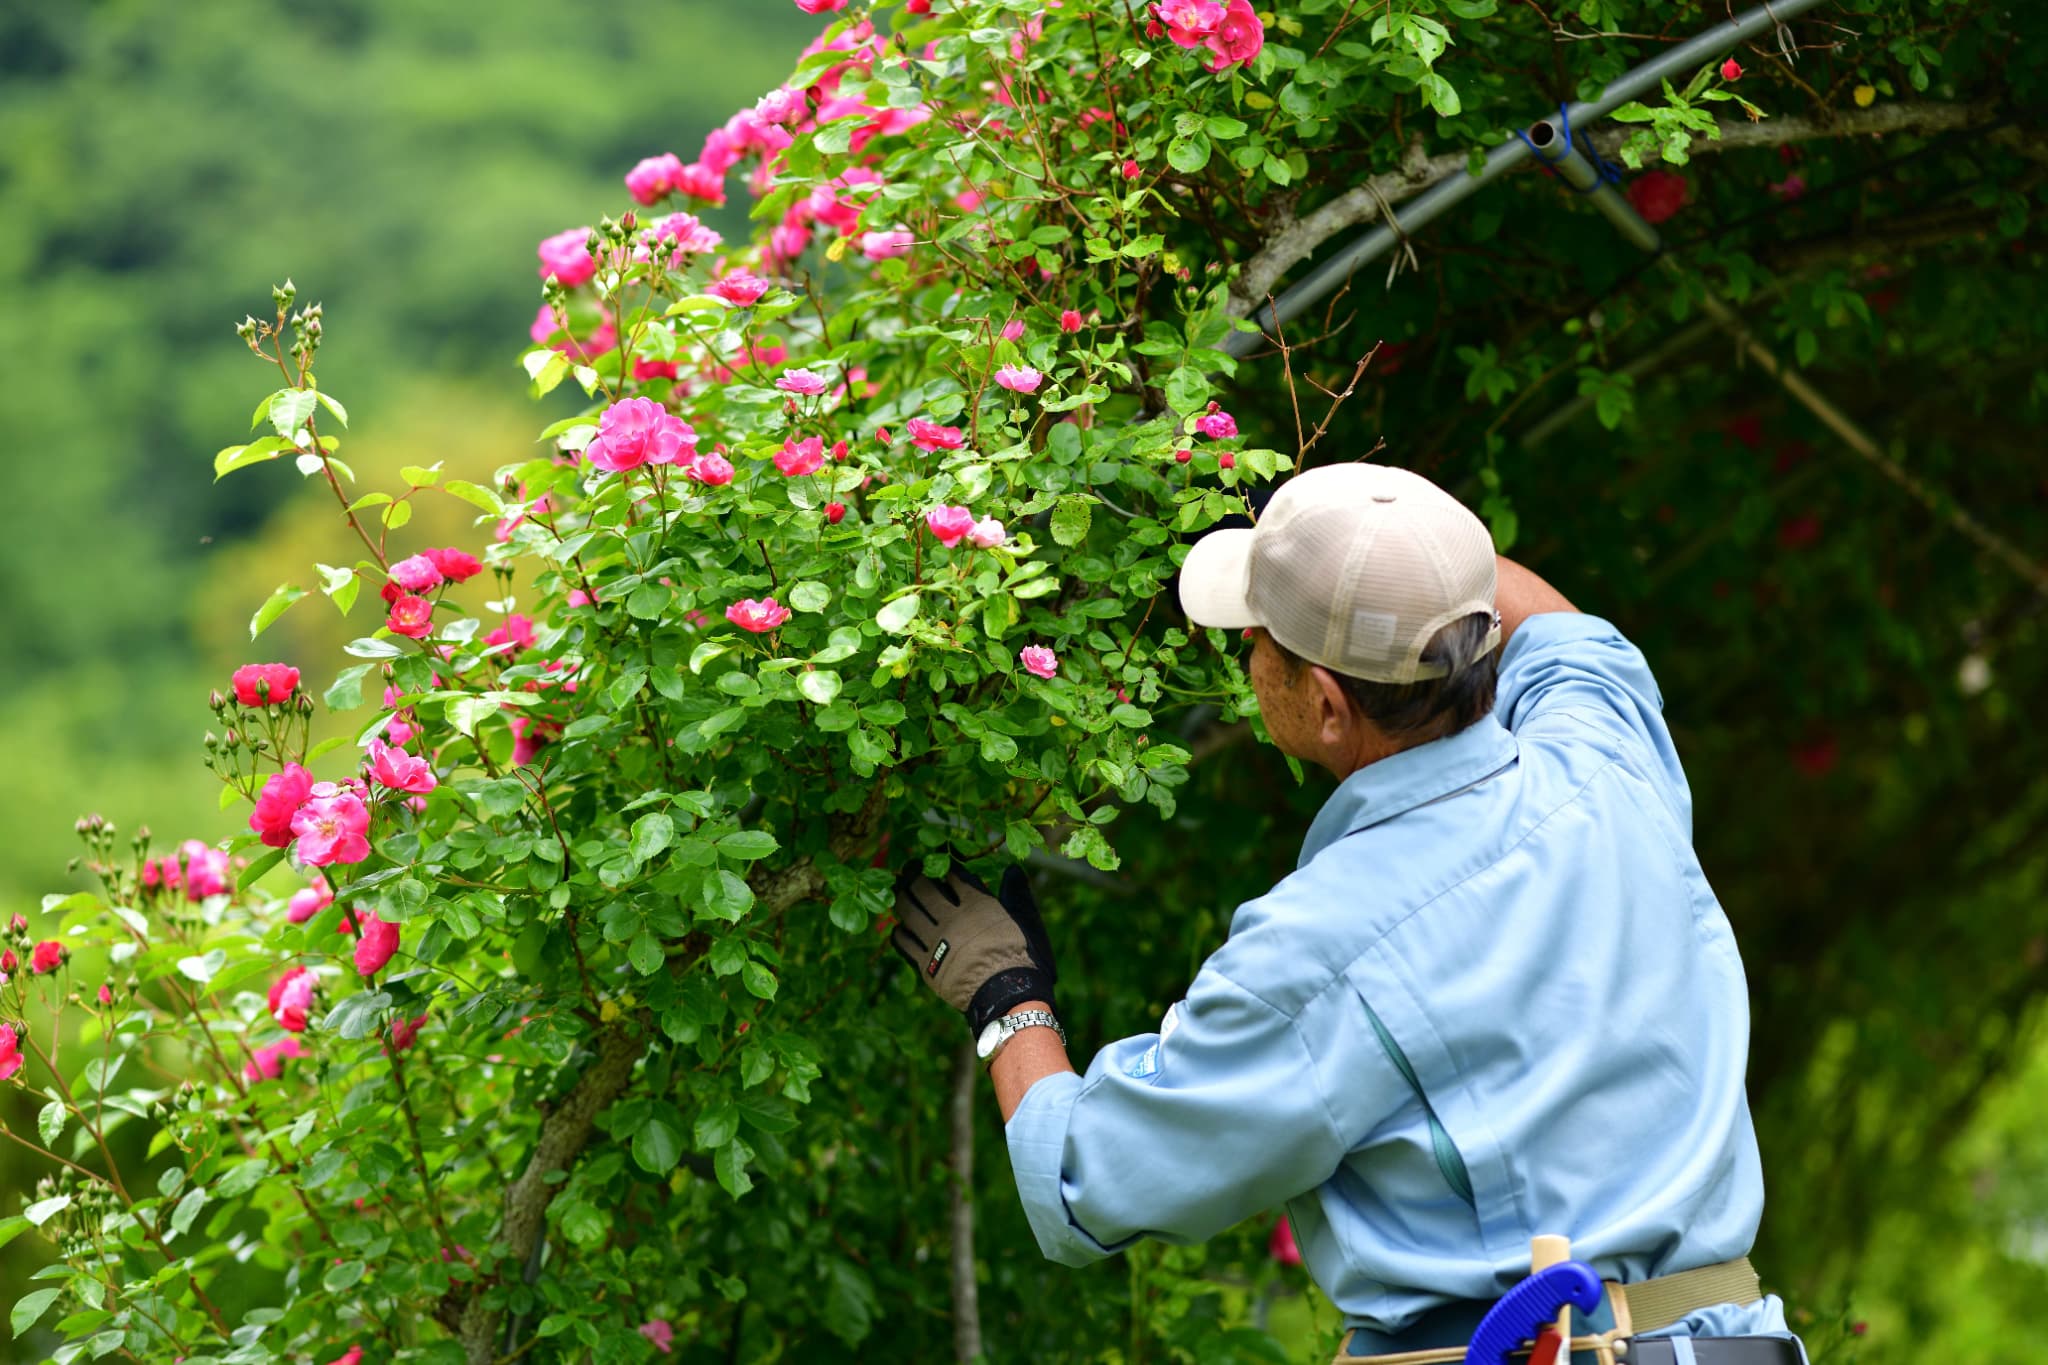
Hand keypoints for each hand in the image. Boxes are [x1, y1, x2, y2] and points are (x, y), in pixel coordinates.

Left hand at [890, 866, 1056, 1033]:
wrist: (1008, 994)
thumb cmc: (1021, 958)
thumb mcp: (1026, 920)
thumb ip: (1017, 893)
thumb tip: (1012, 869)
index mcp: (976, 904)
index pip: (954, 877)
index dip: (944, 867)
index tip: (938, 863)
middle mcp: (951, 918)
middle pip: (924, 890)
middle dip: (914, 876)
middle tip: (908, 869)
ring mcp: (936, 941)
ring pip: (909, 912)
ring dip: (901, 897)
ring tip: (898, 890)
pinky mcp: (926, 964)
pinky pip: (904, 942)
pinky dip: (899, 931)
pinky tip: (899, 927)